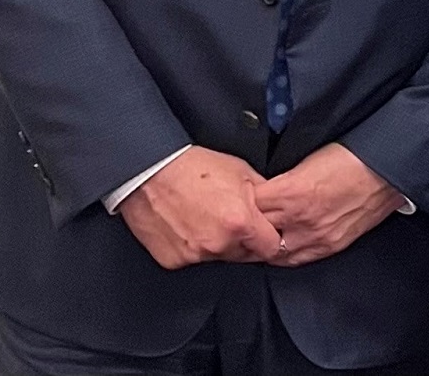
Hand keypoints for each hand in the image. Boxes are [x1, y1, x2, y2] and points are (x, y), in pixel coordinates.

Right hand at [119, 146, 281, 269]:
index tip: (266, 233)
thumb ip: (264, 196)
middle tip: (230, 219)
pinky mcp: (173, 260)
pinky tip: (189, 225)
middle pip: (245, 255)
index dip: (270, 239)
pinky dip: (194, 247)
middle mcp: (218, 243)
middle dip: (243, 241)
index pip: (271, 248)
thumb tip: (277, 208)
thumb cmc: (193, 168)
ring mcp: (194, 255)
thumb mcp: (242, 172)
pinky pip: (193, 258)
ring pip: (219, 257)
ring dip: (219, 244)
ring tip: (207, 218)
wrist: (151, 172)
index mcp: (241, 223)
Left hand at [253, 143, 404, 266]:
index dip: (240, 202)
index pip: (249, 204)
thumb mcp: (308, 159)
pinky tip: (279, 246)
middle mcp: (300, 218)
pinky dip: (283, 254)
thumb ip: (284, 178)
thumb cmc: (352, 157)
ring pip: (271, 251)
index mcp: (292, 191)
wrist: (387, 170)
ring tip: (256, 236)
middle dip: (246, 226)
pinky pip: (295, 259)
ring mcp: (315, 236)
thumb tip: (265, 189)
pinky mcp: (330, 245)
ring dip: (262, 243)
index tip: (236, 200)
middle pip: (256, 231)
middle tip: (239, 221)